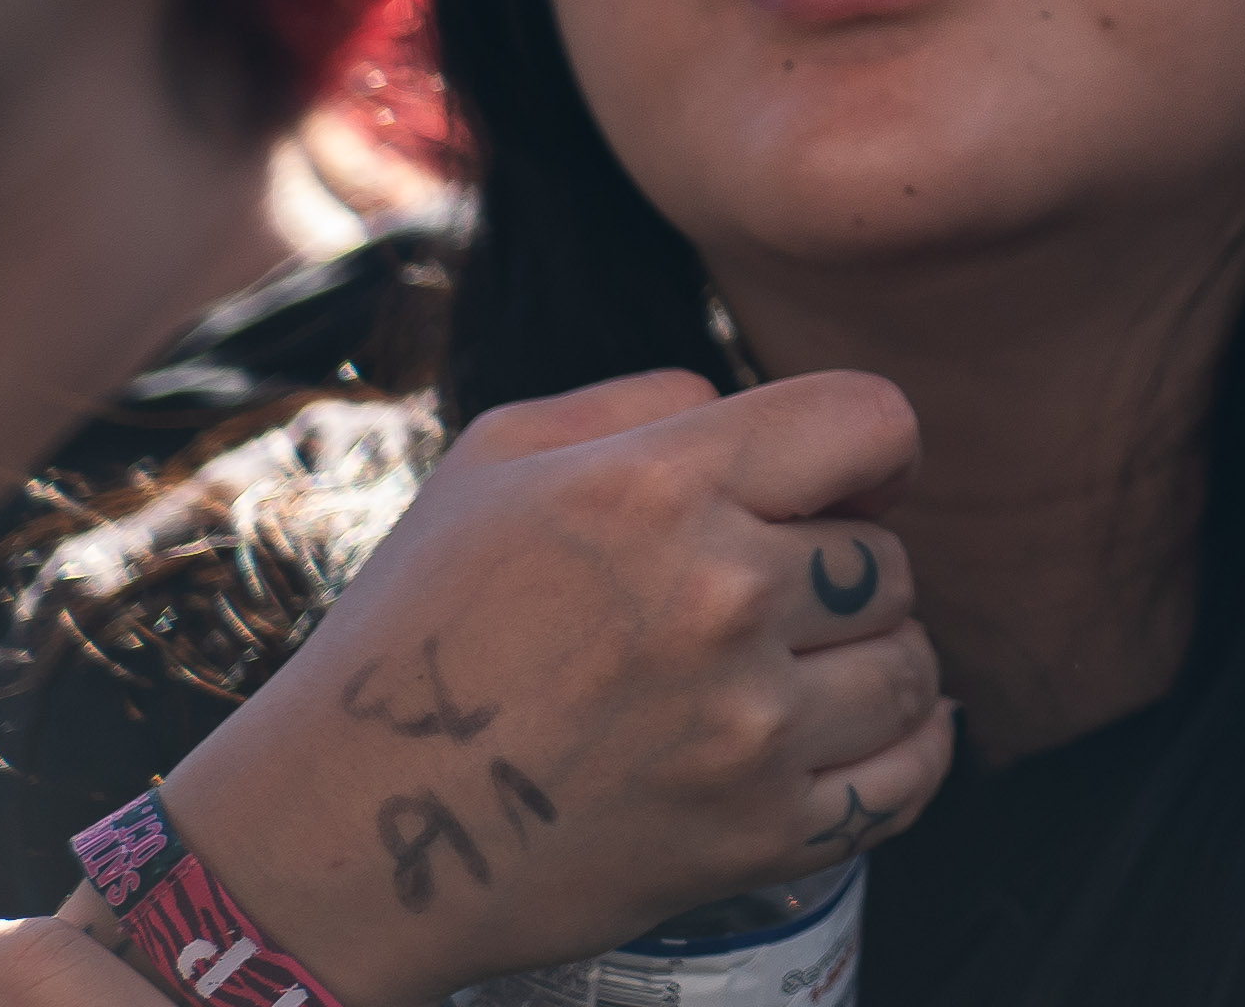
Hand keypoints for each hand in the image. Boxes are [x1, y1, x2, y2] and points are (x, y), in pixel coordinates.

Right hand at [149, 372, 949, 1006]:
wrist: (333, 842)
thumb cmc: (410, 641)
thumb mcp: (494, 462)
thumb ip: (645, 402)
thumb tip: (756, 409)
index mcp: (657, 487)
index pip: (872, 423)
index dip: (874, 453)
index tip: (850, 487)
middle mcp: (718, 597)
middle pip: (890, 559)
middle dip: (842, 577)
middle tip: (768, 612)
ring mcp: (744, 724)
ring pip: (911, 667)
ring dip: (869, 668)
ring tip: (797, 679)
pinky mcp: (755, 834)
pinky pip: (907, 780)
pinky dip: (903, 760)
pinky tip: (855, 740)